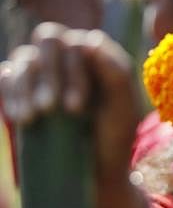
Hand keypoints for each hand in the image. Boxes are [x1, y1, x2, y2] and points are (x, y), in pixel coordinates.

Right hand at [0, 23, 140, 193]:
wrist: (95, 168)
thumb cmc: (114, 136)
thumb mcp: (124, 108)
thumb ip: (117, 73)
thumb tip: (92, 41)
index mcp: (98, 56)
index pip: (78, 43)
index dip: (74, 72)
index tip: (75, 107)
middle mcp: (70, 56)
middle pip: (49, 39)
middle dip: (50, 74)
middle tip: (51, 108)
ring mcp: (44, 70)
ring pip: (25, 56)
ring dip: (27, 86)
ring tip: (35, 117)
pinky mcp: (22, 87)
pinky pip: (7, 75)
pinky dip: (11, 93)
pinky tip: (21, 117)